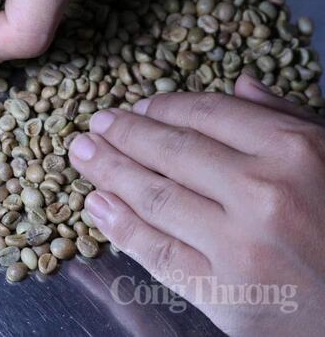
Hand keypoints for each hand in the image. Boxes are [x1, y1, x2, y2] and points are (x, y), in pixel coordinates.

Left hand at [69, 74, 324, 334]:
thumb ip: (287, 119)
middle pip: (169, 152)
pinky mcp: (221, 291)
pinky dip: (119, 225)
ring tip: (82, 155)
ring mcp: (238, 244)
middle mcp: (262, 192)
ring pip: (154, 196)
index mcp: (293, 149)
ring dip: (108, 172)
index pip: (206, 115)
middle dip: (123, 135)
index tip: (137, 105)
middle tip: (95, 125)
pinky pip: (156, 250)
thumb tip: (239, 84)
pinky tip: (97, 204)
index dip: (161, 108)